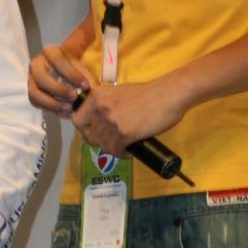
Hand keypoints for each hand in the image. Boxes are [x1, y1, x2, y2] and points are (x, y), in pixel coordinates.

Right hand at [29, 41, 91, 115]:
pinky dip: (52, 110)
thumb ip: (87, 64)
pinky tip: (65, 113)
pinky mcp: (33, 92)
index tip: (85, 85)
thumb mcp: (82, 59)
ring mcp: (31, 79)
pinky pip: (37, 103)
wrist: (65, 70)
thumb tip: (93, 83)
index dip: (71, 74)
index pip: (58, 61)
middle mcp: (36, 64)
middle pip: (41, 78)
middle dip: (58, 89)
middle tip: (75, 97)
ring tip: (69, 109)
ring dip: (52, 103)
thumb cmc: (75, 64)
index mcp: (49, 52)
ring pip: (35, 93)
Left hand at [71, 75, 188, 156]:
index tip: (96, 134)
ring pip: (104, 146)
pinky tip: (131, 150)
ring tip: (124, 146)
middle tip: (114, 142)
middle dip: (102, 142)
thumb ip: (105, 105)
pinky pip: (116, 150)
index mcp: (96, 96)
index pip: (78, 121)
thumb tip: (97, 123)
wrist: (169, 94)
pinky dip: (123, 153)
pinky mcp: (124, 133)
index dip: (86, 131)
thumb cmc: (148, 93)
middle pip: (91, 136)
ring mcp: (111, 121)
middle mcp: (100, 108)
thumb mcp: (117, 93)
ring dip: (114, 149)